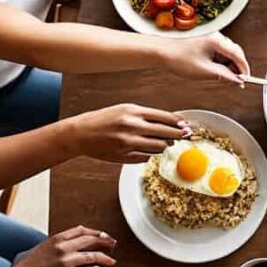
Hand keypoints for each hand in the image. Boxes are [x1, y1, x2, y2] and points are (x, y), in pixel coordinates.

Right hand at [5, 226, 116, 266]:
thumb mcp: (43, 247)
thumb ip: (59, 243)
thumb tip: (76, 239)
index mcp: (56, 239)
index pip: (82, 230)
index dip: (96, 232)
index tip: (104, 235)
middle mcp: (63, 248)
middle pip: (91, 240)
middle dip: (105, 242)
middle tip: (113, 245)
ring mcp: (67, 262)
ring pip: (94, 256)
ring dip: (106, 259)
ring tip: (112, 262)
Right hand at [64, 103, 187, 162]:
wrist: (80, 133)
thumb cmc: (103, 119)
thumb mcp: (125, 110)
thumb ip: (147, 115)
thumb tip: (170, 121)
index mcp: (133, 112)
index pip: (164, 117)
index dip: (178, 123)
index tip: (186, 125)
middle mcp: (132, 127)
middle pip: (166, 133)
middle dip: (178, 135)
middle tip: (186, 136)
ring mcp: (128, 143)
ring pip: (158, 147)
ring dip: (165, 145)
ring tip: (165, 142)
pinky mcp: (124, 156)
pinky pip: (146, 157)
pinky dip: (150, 153)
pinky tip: (148, 149)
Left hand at [164, 32, 249, 84]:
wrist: (160, 51)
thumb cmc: (178, 58)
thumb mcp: (205, 71)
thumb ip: (225, 76)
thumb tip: (237, 80)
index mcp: (217, 41)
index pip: (238, 55)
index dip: (244, 69)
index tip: (246, 79)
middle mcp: (216, 36)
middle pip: (235, 52)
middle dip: (237, 67)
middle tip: (236, 81)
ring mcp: (210, 37)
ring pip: (227, 52)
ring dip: (228, 64)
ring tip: (223, 76)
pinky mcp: (205, 40)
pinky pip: (219, 50)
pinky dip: (220, 60)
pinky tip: (216, 69)